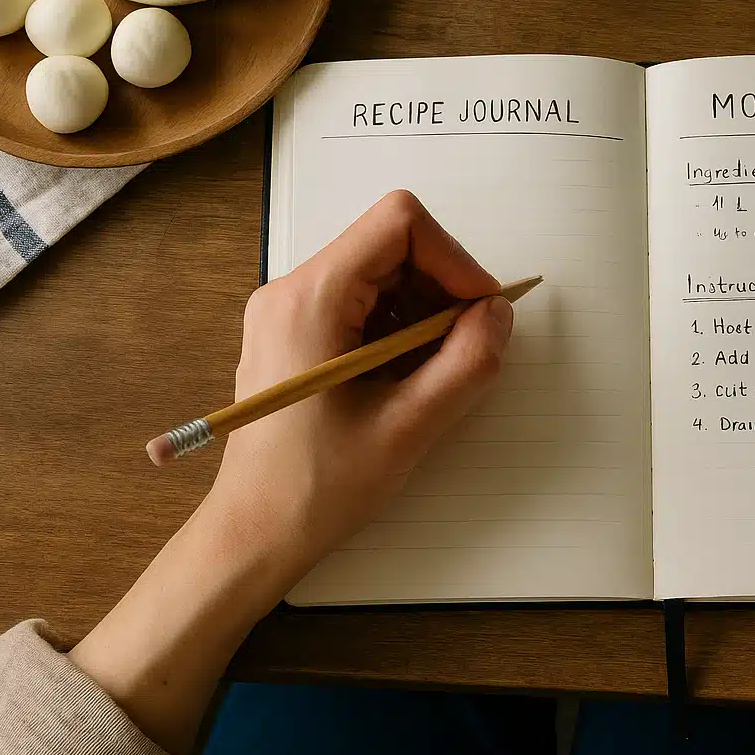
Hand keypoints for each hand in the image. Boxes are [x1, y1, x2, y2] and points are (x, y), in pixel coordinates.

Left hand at [71, 191, 511, 754]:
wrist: (255, 532)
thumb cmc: (316, 487)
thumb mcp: (410, 425)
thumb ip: (467, 361)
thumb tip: (498, 314)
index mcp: (310, 299)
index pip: (399, 223)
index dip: (453, 260)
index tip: (478, 312)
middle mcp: (292, 290)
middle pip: (392, 246)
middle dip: (440, 291)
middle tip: (460, 351)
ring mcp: (289, 310)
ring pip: (381, 274)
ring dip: (421, 314)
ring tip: (427, 376)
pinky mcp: (295, 333)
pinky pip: (362, 303)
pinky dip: (397, 330)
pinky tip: (401, 381)